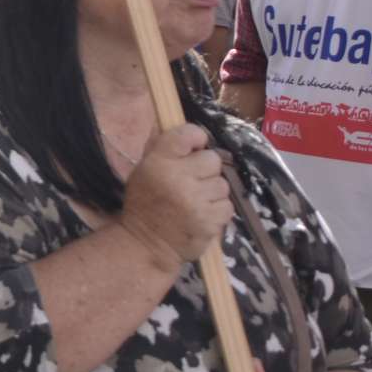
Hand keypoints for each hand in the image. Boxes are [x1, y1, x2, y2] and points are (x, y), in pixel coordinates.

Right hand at [118, 121, 232, 272]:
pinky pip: (227, 205)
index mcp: (158, 163)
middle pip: (212, 159)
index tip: (193, 147)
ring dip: (212, 191)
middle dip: (205, 169)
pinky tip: (203, 214)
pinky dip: (218, 209)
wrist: (146, 244)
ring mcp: (196, 201)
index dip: (196, 138)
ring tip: (196, 200)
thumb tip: (184, 127)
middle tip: (193, 180)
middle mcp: (178, 179)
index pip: (188, 134)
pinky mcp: (210, 221)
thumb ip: (161, 148)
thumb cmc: (145, 203)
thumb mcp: (143, 171)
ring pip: (222, 183)